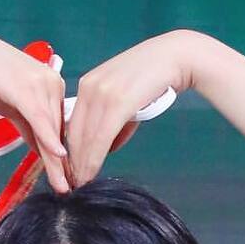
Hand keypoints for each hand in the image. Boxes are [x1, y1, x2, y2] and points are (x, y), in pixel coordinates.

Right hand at [0, 30, 71, 193]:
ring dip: (56, 160)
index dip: (62, 153)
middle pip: (58, 130)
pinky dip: (48, 138)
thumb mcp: (15, 107)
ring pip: (51, 129)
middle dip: (62, 162)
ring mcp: (41, 84)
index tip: (67, 176)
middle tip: (67, 189)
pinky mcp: (26, 89)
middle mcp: (53, 82)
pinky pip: (40, 119)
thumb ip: (30, 127)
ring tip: (62, 184)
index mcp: (53, 85)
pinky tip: (58, 156)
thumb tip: (44, 151)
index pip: (60, 125)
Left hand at [62, 30, 203, 187]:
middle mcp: (89, 88)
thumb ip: (113, 122)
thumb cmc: (152, 79)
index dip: (69, 150)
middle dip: (72, 162)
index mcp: (87, 85)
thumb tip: (106, 149)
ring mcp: (102, 95)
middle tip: (72, 184)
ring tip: (81, 184)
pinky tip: (91, 174)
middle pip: (74, 133)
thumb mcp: (124, 98)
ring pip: (85, 139)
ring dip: (82, 165)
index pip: (72, 124)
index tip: (69, 170)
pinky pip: (100, 138)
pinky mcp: (117, 104)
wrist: (174, 58)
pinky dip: (94, 159)